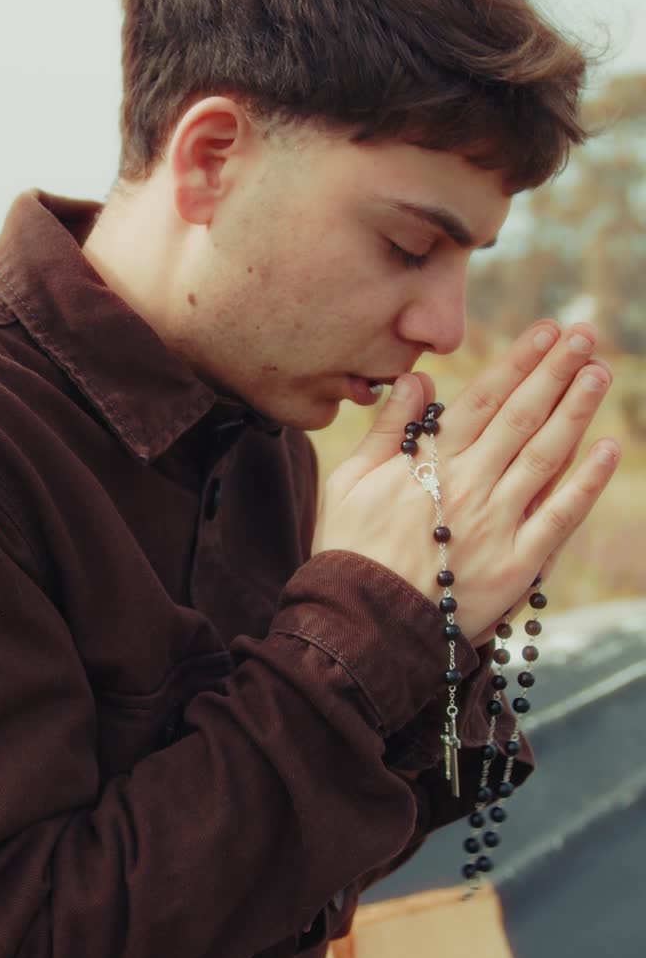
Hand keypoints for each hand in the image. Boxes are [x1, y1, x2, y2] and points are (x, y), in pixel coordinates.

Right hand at [311, 321, 620, 643]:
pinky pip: (560, 516)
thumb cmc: (349, 552)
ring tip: (599, 373)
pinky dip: (587, 482)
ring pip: (546, 456)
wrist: (361, 625)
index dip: (519, 361)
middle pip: (522, 417)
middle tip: (585, 337)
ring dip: (576, 410)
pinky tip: (608, 449)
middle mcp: (470, 484)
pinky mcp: (517, 565)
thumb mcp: (349, 481)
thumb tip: (417, 378)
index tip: (547, 331)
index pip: (485, 398)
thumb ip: (387, 429)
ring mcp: (497, 523)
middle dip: (556, 372)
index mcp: (429, 462)